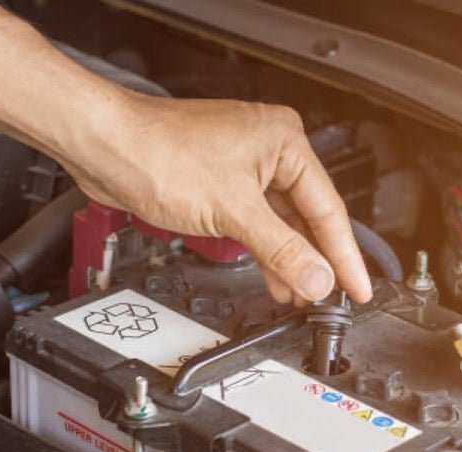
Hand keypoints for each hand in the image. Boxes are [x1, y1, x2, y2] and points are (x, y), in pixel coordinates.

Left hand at [63, 93, 372, 304]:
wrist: (104, 146)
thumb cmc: (158, 153)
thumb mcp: (232, 211)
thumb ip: (281, 249)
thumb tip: (317, 278)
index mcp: (284, 142)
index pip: (327, 209)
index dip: (343, 255)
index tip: (357, 288)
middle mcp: (269, 149)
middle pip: (307, 216)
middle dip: (316, 260)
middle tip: (334, 298)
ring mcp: (244, 165)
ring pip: (281, 221)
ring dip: (290, 260)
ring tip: (302, 295)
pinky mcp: (221, 182)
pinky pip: (256, 221)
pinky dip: (265, 250)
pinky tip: (273, 276)